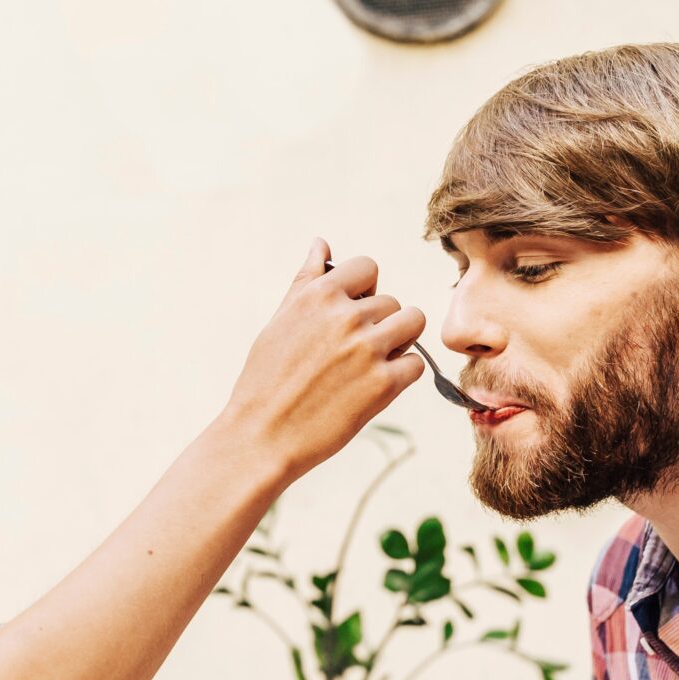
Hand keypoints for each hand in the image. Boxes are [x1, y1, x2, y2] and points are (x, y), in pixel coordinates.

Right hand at [218, 240, 425, 479]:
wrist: (262, 436)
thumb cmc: (265, 380)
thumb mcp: (280, 321)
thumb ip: (307, 280)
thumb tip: (321, 243)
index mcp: (319, 295)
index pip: (367, 268)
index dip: (363, 291)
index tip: (350, 314)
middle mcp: (346, 317)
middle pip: (391, 301)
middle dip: (378, 324)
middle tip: (351, 353)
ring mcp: (367, 350)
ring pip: (412, 323)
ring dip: (399, 341)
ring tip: (371, 363)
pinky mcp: (384, 384)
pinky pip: (416, 363)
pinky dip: (402, 374)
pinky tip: (374, 386)